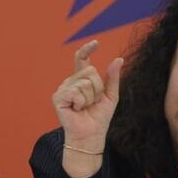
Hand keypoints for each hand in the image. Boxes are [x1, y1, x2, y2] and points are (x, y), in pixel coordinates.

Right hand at [52, 40, 122, 176]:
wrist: (91, 135)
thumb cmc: (99, 117)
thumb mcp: (111, 96)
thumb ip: (112, 77)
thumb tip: (119, 58)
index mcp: (82, 79)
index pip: (82, 59)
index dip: (88, 49)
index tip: (96, 42)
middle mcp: (71, 81)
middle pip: (90, 71)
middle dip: (98, 88)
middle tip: (92, 102)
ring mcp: (63, 88)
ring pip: (85, 82)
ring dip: (90, 98)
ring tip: (84, 107)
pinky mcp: (58, 97)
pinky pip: (76, 91)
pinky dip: (81, 102)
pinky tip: (76, 109)